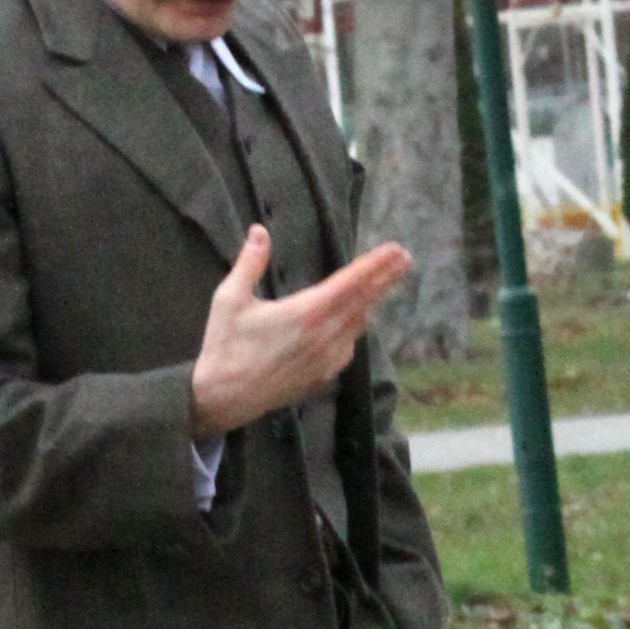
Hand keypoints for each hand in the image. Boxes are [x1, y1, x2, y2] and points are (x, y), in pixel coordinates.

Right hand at [188, 226, 409, 437]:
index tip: (395, 251)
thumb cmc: (225, 346)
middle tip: (405, 258)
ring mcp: (327, 360)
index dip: (375, 265)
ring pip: (358, 324)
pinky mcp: (323, 376)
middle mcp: (323, 336)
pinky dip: (356, 329)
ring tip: (385, 283)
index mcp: (305, 313)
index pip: (350, 283)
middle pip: (364, 301)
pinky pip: (348, 347)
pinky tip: (358, 320)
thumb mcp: (230, 299)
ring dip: (372, 301)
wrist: (224, 398)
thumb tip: (259, 230)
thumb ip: (249, 263)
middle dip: (385, 277)